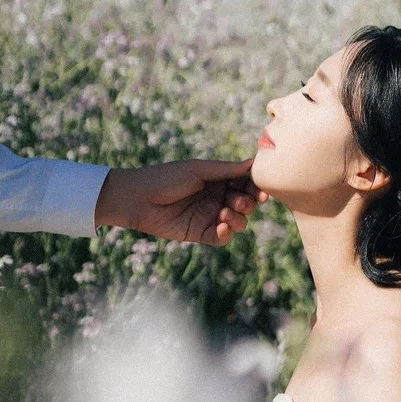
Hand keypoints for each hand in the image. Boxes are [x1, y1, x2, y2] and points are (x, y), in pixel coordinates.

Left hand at [93, 158, 269, 245]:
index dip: (255, 187)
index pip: (245, 184)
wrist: (138, 198)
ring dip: (238, 218)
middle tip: (240, 201)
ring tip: (225, 213)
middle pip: (245, 204)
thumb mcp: (198, 170)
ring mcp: (209, 217)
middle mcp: (217, 198)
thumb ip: (226, 170)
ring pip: (237, 222)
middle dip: (248, 203)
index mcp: (217, 180)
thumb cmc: (166, 178)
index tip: (262, 189)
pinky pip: (221, 238)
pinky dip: (226, 233)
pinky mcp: (200, 233)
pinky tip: (221, 226)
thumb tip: (253, 163)